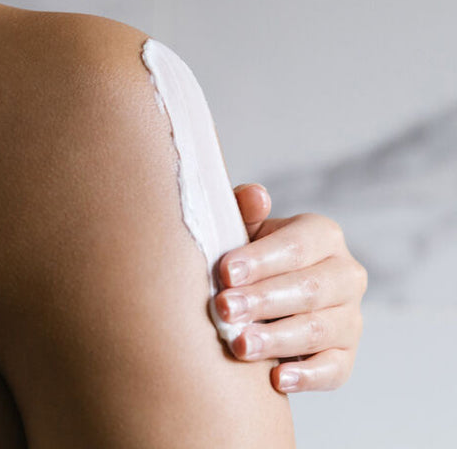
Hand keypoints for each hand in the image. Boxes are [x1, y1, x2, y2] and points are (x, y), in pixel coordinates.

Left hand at [215, 183, 367, 393]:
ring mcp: (350, 317)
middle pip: (308, 288)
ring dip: (276, 338)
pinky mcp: (346, 355)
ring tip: (238, 344)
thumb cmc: (250, 255)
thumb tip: (256, 196)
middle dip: (263, 299)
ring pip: (319, 329)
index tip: (225, 272)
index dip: (260, 259)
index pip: (295, 246)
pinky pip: (333, 370)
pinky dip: (307, 376)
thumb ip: (246, 209)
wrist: (264, 295)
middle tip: (224, 308)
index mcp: (323, 234)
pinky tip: (276, 379)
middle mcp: (346, 273)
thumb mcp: (246, 227)